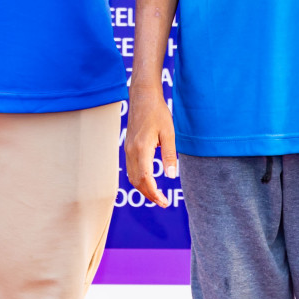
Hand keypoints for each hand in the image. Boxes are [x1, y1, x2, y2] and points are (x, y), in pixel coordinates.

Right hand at [124, 88, 177, 205]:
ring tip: (157, 195)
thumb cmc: (157, 112)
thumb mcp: (168, 133)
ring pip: (132, 176)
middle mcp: (131, 151)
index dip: (155, 194)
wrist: (143, 96)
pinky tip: (148, 180)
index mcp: (142, 149)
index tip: (164, 202)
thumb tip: (171, 176)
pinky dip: (139, 179)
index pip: (146, 179)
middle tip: (163, 202)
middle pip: (137, 181)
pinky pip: (130, 168)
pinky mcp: (128, 146)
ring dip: (143, 188)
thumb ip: (169, 156)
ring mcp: (127, 149)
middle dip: (149, 195)